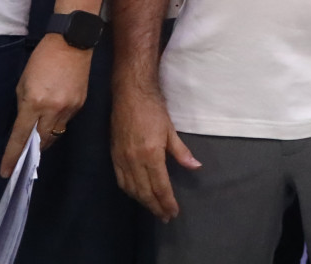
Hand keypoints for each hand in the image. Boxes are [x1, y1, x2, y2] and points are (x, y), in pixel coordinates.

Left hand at [0, 34, 91, 175]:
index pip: (21, 137)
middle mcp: (53, 110)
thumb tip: (26, 124)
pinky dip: (57, 124)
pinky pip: (65, 122)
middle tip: (23, 156)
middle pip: (41, 142)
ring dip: (45, 138)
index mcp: (34, 103)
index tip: (5, 172)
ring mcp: (69, 109)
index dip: (12, 156)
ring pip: (55, 135)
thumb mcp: (23, 82)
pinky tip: (53, 116)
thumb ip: (23, 105)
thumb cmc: (42, 59)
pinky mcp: (80, 105)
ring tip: (38, 136)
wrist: (72, 42)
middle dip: (31, 151)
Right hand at [112, 80, 201, 221]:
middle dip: (156, 206)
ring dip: (143, 202)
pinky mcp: (114, 155)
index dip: (167, 201)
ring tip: (154, 209)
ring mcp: (122, 159)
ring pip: (132, 189)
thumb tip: (196, 167)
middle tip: (165, 217)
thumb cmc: (153, 109)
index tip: (173, 212)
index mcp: (150, 154)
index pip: (160, 186)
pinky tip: (137, 195)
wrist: (129, 94)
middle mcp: (134, 160)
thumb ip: (181, 152)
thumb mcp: (170, 130)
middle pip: (145, 192)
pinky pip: (121, 180)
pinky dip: (130, 191)